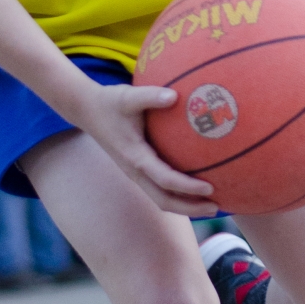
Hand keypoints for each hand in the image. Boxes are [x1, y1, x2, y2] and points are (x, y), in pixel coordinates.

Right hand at [79, 82, 218, 215]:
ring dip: (186, 205)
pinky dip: (178, 194)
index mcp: (135, 157)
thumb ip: (151, 96)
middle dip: (190, 207)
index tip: (210, 188)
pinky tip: (196, 187)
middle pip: (164, 200)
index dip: (187, 187)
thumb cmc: (111, 102)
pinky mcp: (137, 169)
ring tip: (212, 205)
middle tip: (217, 207)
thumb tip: (175, 96)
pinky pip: (159, 188)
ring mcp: (135, 173)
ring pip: (161, 198)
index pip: (165, 180)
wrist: (87, 110)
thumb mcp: (128, 96)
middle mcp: (135, 171)